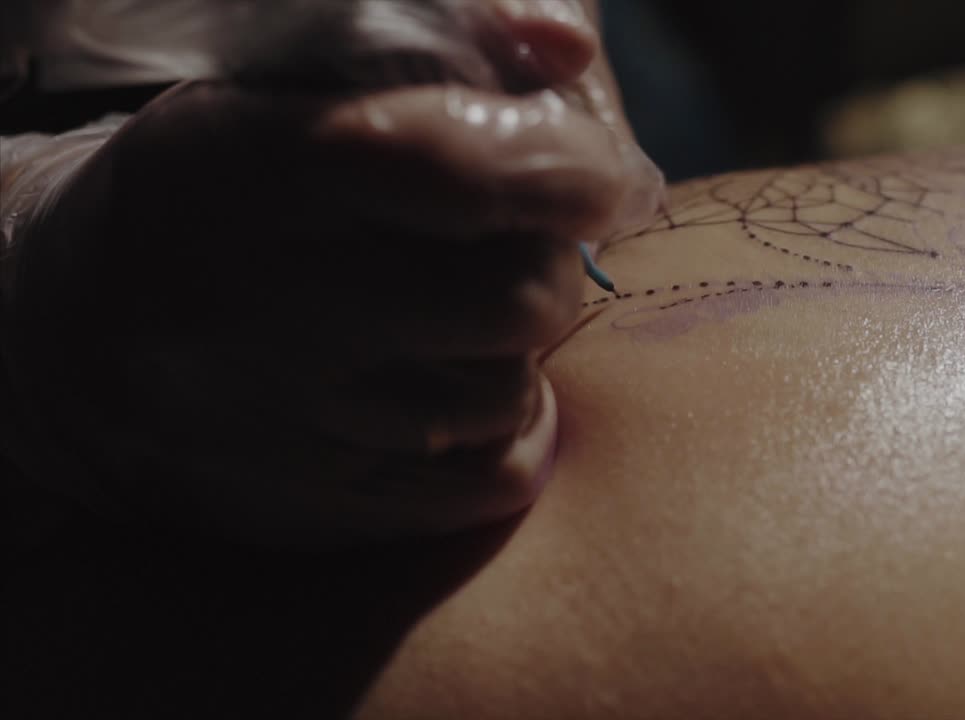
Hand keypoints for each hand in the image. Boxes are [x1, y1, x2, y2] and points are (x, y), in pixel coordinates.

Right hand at [4, 0, 661, 544]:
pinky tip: (449, 380)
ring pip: (510, 394)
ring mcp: (287, 429)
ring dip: (517, 346)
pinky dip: (505, 425)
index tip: (595, 174)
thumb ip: (442, 43)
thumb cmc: (221, 185)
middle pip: (518, 300)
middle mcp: (263, 311)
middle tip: (510, 243)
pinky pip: (495, 478)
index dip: (565, 167)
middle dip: (550, 260)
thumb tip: (567, 53)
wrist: (79, 336)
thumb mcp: (292, 84)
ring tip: (453, 312)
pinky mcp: (317, 511)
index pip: (455, 169)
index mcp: (250, 170)